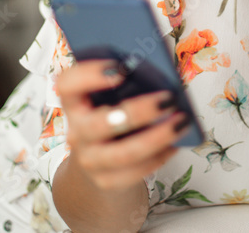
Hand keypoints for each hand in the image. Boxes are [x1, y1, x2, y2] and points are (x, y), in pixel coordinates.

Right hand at [54, 59, 189, 190]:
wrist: (99, 162)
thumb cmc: (112, 115)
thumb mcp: (110, 97)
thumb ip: (127, 83)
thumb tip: (161, 73)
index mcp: (74, 102)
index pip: (66, 85)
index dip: (89, 75)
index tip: (120, 68)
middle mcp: (76, 132)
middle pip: (99, 124)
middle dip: (137, 112)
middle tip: (169, 99)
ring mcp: (90, 160)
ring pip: (123, 153)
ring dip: (157, 137)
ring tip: (182, 122)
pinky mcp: (107, 181)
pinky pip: (136, 171)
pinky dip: (160, 155)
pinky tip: (176, 143)